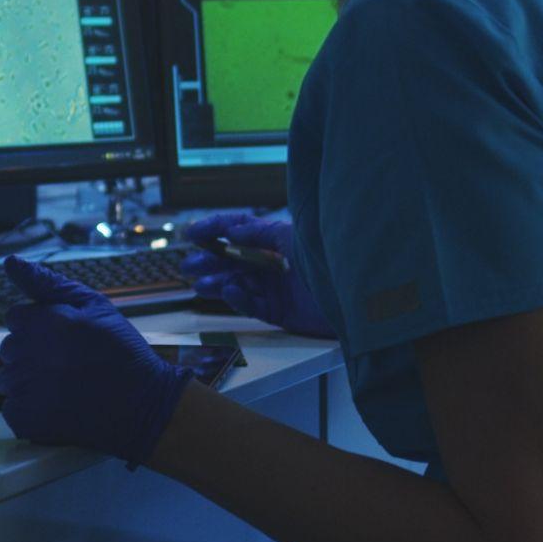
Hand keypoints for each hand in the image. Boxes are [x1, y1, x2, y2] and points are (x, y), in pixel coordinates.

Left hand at [0, 256, 193, 465]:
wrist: (144, 405)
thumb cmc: (121, 351)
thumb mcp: (94, 305)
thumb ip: (48, 283)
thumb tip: (10, 261)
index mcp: (42, 322)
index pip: (15, 316)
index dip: (39, 324)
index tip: (63, 337)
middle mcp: (28, 353)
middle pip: (10, 347)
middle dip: (32, 351)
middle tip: (68, 362)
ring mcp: (24, 389)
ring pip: (9, 379)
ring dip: (29, 380)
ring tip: (64, 385)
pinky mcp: (26, 420)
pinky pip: (12, 409)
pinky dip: (30, 409)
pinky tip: (58, 406)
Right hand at [183, 212, 334, 336]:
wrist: (354, 295)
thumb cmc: (326, 258)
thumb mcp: (290, 236)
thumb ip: (259, 233)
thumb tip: (232, 230)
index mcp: (276, 240)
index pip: (239, 229)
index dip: (214, 229)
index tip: (192, 233)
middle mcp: (275, 263)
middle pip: (235, 262)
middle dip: (210, 262)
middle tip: (188, 267)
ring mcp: (278, 288)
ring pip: (240, 285)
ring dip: (219, 283)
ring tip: (200, 286)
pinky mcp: (283, 312)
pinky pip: (255, 306)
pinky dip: (240, 300)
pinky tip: (229, 292)